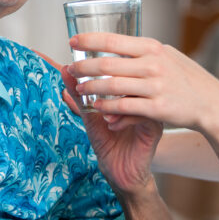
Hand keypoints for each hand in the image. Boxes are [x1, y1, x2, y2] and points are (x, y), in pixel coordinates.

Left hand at [60, 63, 159, 194]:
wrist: (122, 171)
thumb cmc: (108, 140)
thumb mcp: (90, 115)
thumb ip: (80, 94)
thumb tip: (64, 70)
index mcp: (130, 86)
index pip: (118, 61)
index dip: (98, 50)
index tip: (76, 48)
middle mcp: (142, 93)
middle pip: (126, 71)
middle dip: (99, 75)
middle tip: (81, 83)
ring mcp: (150, 108)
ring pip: (134, 91)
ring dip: (111, 98)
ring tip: (98, 109)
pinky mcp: (154, 126)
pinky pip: (140, 112)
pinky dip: (122, 116)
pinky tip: (111, 124)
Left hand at [66, 32, 218, 137]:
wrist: (210, 103)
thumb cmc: (185, 78)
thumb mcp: (167, 56)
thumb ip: (144, 52)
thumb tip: (118, 46)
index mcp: (152, 48)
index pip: (113, 40)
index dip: (88, 41)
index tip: (72, 42)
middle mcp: (153, 64)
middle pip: (107, 64)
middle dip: (83, 67)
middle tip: (70, 69)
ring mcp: (155, 86)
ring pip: (111, 86)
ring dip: (90, 87)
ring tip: (79, 88)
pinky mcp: (156, 108)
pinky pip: (123, 107)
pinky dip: (106, 107)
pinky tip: (97, 106)